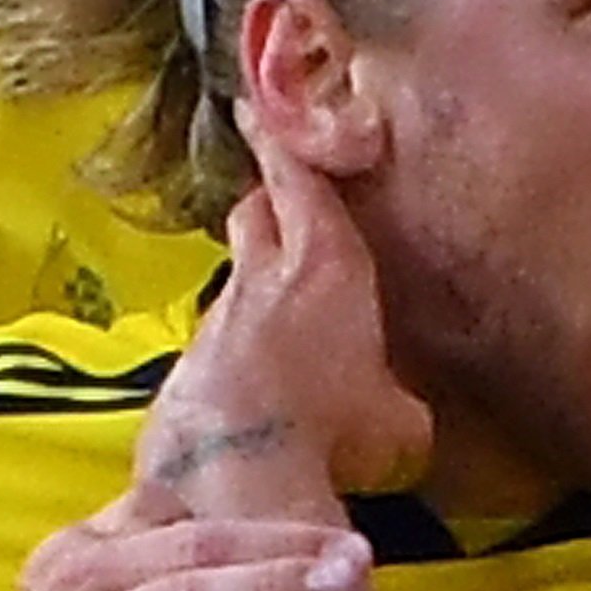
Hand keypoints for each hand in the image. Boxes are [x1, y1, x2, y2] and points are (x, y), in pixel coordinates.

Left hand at [146, 111, 434, 509]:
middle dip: (267, 201)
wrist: (234, 481)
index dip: (278, 142)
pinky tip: (258, 390)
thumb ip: (402, 398)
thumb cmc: (332, 434)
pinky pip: (219, 344)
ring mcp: (217, 321)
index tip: (256, 110)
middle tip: (282, 202)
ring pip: (236, 282)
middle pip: (255, 212)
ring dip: (256, 290)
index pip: (296, 177)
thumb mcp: (402, 424)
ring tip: (283, 319)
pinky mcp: (184, 367)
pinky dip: (238, 352)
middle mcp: (264, 278)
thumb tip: (406, 411)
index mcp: (327, 264)